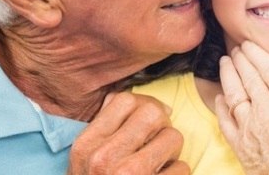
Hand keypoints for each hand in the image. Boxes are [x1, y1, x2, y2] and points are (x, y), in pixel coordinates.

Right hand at [67, 92, 188, 174]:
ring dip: (171, 152)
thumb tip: (151, 103)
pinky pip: (182, 168)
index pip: (125, 100)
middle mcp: (105, 159)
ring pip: (173, 137)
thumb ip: (109, 128)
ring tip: (158, 165)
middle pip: (153, 113)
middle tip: (156, 142)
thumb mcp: (87, 159)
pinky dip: (176, 174)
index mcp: (87, 146)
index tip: (147, 123)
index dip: (143, 107)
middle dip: (161, 126)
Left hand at [216, 41, 268, 174]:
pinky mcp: (241, 147)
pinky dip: (221, 107)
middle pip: (249, 78)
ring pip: (234, 95)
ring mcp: (252, 130)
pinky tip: (220, 97)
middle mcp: (268, 113)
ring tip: (225, 63)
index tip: (250, 44)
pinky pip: (225, 122)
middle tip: (236, 49)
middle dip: (241, 60)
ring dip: (228, 76)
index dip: (257, 53)